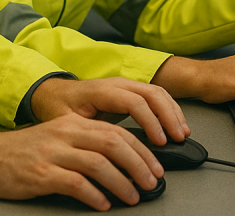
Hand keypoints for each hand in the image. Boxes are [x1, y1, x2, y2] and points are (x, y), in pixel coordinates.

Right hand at [0, 113, 163, 209]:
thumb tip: (121, 161)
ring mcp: (53, 153)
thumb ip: (86, 144)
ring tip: (133, 196)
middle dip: (138, 163)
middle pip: (113, 142)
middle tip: (151, 181)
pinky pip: (75, 183)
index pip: (117, 131)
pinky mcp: (41, 173)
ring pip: (99, 163)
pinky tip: (103, 204)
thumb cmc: (24, 151)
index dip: (141, 149)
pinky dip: (94, 195)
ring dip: (121, 181)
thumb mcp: (57, 138)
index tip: (154, 165)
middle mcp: (66, 133)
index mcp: (73, 124)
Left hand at [30, 77, 189, 144]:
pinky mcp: (130, 91)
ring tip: (181, 132)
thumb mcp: (66, 121)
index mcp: (101, 90)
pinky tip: (175, 123)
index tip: (159, 141)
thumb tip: (107, 151)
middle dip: (168, 116)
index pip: (133, 101)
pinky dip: (169, 109)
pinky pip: (155, 95)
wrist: (52, 92)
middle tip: (177, 137)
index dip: (150, 121)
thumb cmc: (57, 107)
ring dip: (172, 112)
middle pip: (151, 93)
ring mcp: (125, 85)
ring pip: (157, 92)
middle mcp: (116, 83)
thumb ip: (87, 132)